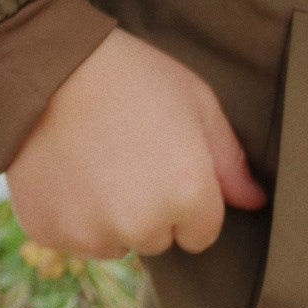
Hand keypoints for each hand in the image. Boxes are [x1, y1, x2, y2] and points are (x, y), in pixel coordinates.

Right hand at [5, 28, 266, 259]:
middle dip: (152, 207)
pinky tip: (72, 168)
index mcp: (187, 192)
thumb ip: (229, 159)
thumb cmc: (134, 76)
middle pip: (160, 238)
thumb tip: (255, 201)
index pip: (204, 232)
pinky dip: (76, 214)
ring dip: (113, 214)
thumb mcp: (196, 101)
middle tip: (133, 152)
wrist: (52, 66)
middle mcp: (142, 224)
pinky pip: (78, 238)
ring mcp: (93, 234)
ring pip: (118, 241)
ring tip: (100, 157)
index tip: (170, 162)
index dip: (191, 197)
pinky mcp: (52, 234)